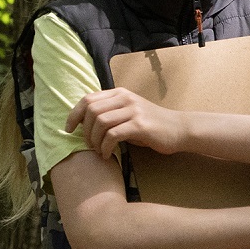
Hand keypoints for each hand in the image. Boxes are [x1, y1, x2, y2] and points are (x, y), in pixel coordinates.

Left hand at [66, 87, 186, 157]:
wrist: (180, 129)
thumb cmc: (153, 125)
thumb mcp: (130, 113)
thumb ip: (111, 113)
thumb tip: (87, 124)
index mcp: (120, 93)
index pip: (88, 99)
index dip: (74, 114)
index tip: (69, 129)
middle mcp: (125, 98)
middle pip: (92, 110)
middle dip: (84, 130)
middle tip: (88, 144)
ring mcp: (133, 111)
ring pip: (100, 122)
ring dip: (94, 139)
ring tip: (98, 150)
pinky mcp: (140, 125)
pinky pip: (113, 134)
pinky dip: (105, 147)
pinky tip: (107, 154)